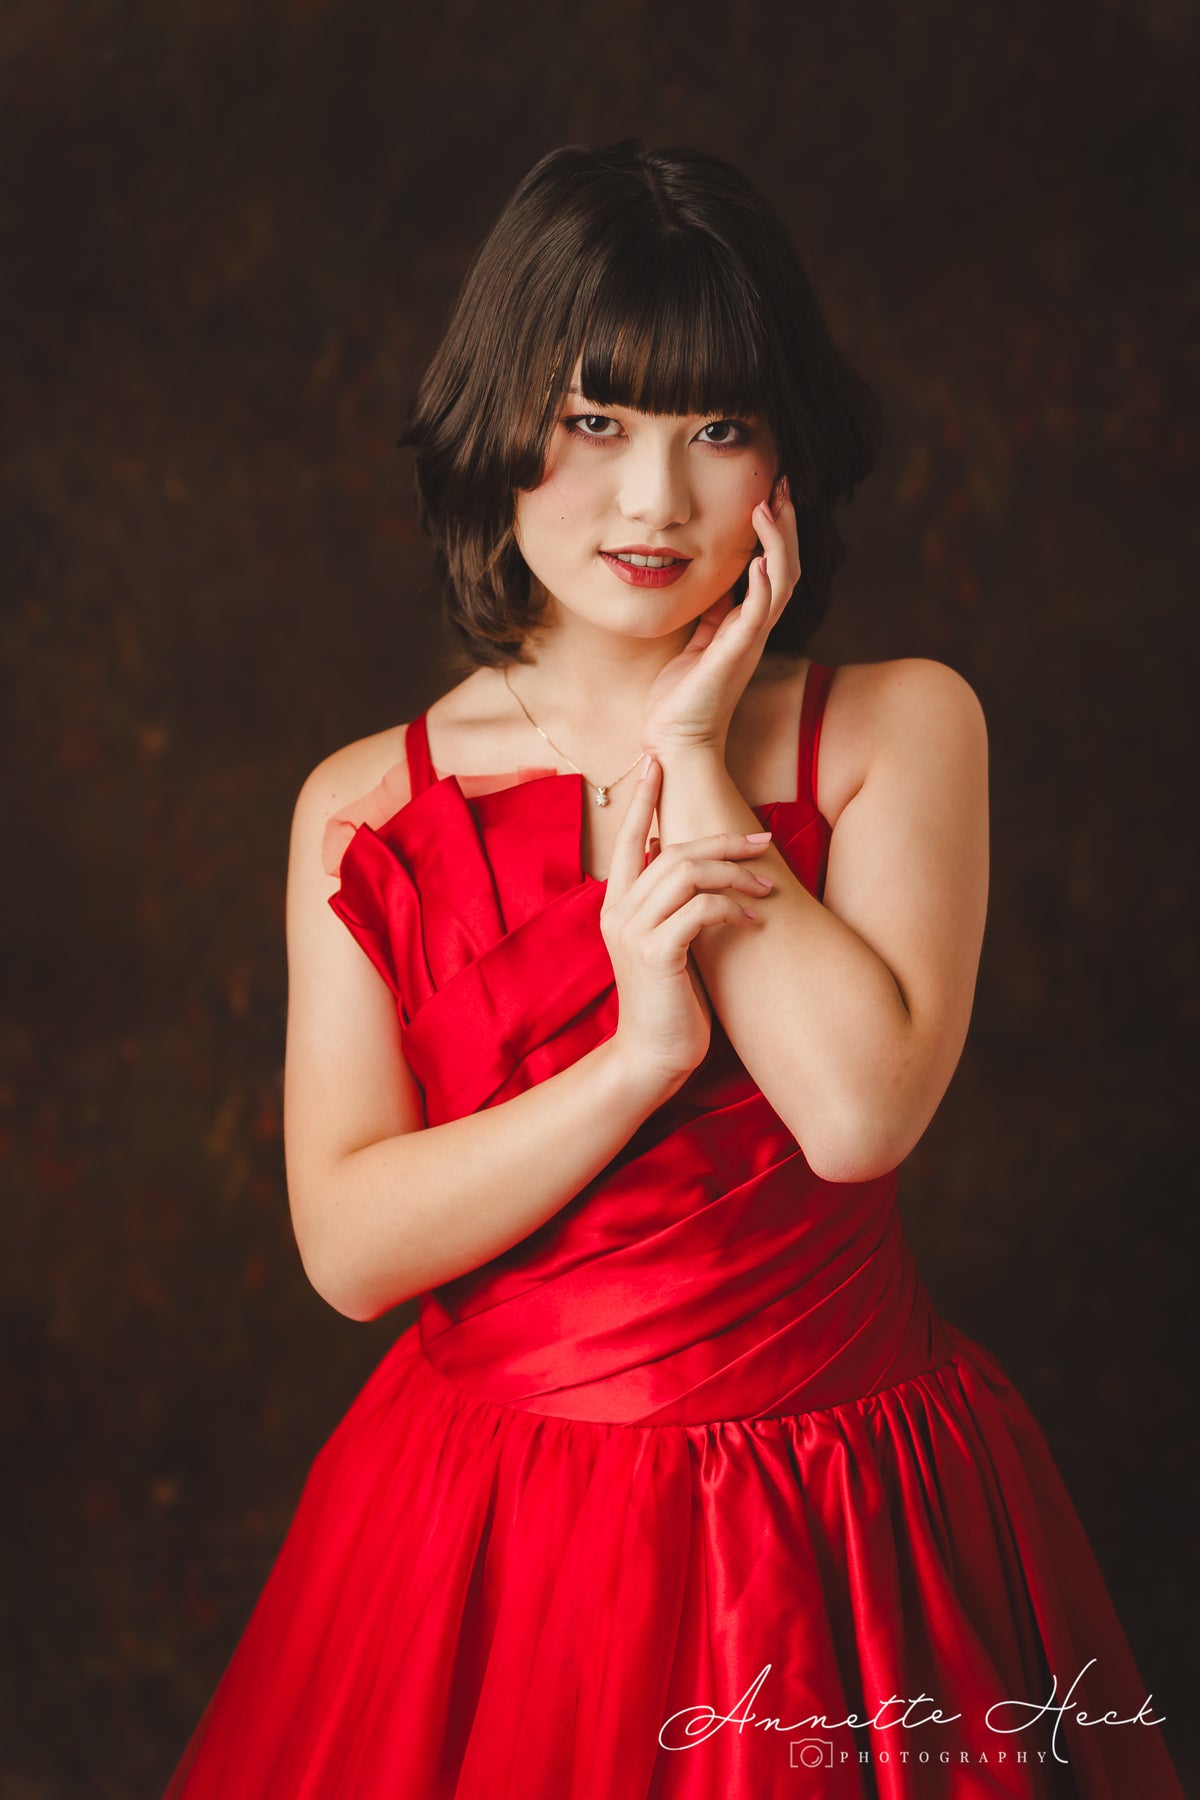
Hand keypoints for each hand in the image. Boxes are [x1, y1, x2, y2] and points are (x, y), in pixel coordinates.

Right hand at [598, 754, 774, 1094]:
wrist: (651, 1057)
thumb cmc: (669, 1000)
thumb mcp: (666, 943)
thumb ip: (667, 903)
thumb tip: (675, 856)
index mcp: (617, 904)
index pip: (627, 838)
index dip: (643, 799)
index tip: (658, 761)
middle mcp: (618, 911)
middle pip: (672, 849)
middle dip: (723, 841)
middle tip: (764, 841)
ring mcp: (633, 931)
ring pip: (686, 872)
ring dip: (735, 875)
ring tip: (768, 890)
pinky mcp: (655, 954)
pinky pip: (700, 909)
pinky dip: (732, 909)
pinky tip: (754, 922)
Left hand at [639, 475, 801, 757]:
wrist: (676, 742)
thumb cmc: (682, 698)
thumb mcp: (696, 644)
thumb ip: (711, 616)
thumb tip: (716, 586)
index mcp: (746, 625)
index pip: (773, 568)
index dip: (775, 531)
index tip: (772, 494)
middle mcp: (755, 630)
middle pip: (787, 567)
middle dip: (786, 524)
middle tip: (784, 484)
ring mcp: (749, 642)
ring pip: (781, 583)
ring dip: (778, 543)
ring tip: (770, 506)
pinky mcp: (734, 656)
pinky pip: (757, 615)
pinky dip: (762, 585)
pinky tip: (760, 558)